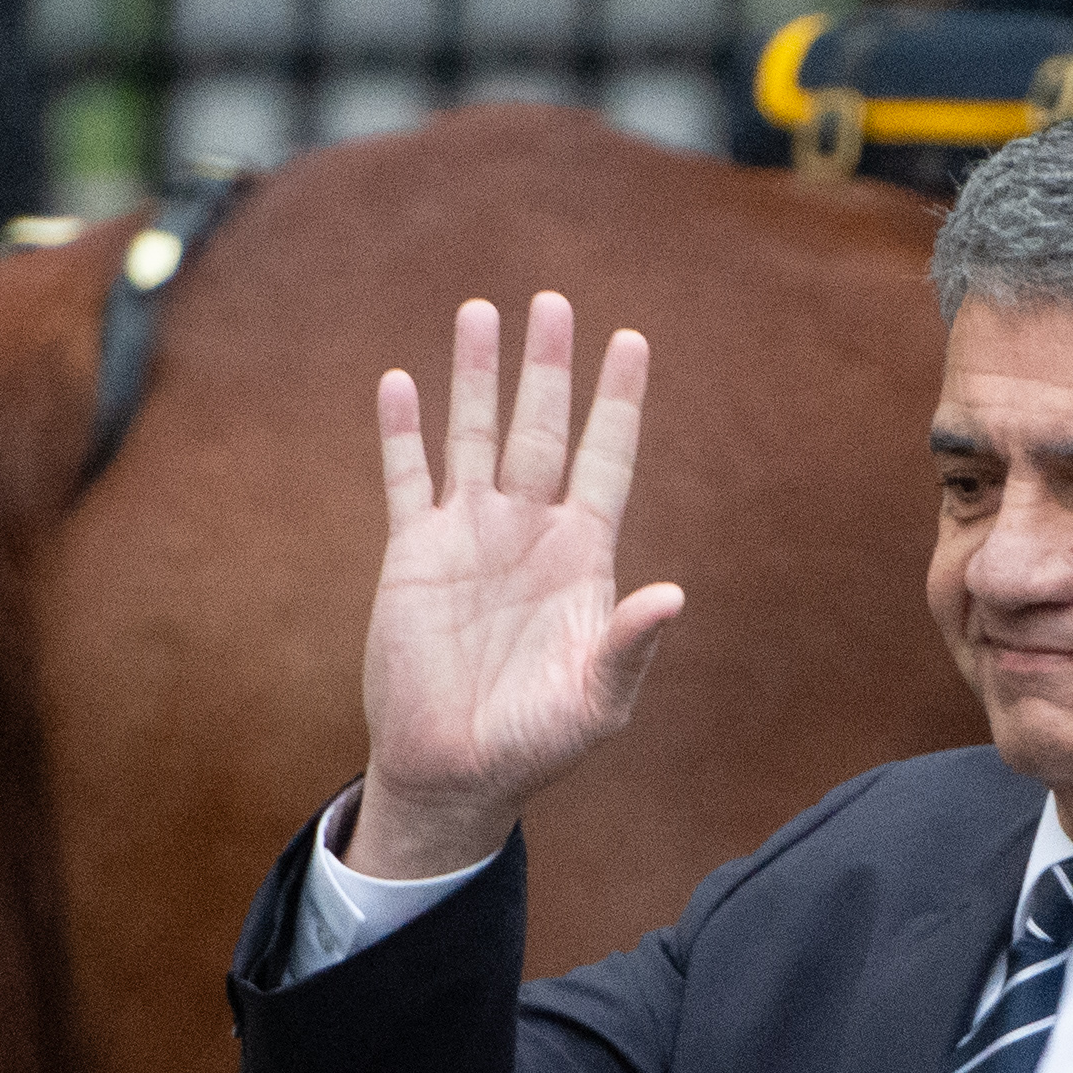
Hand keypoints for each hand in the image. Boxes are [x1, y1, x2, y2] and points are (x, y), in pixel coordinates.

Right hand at [349, 292, 684, 881]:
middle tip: (552, 301)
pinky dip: (402, 432)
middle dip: (547, 367)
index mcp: (583, 556)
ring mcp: (469, 536)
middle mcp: (528, 531)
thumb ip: (629, 646)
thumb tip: (673, 596)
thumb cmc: (537, 743)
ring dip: (476, 376)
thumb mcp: (596, 701)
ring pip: (473, 436)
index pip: (606, 459)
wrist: (455, 771)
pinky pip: (406, 478)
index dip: (618, 402)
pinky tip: (400, 383)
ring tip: (481, 311)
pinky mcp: (413, 554)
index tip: (631, 340)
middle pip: (541, 428)